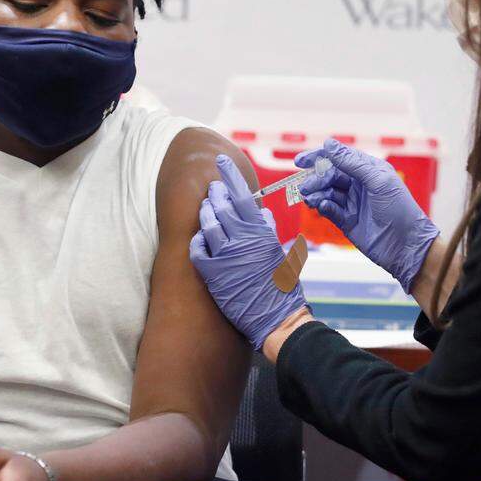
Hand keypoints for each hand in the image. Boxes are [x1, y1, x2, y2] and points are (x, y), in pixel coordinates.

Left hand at [190, 155, 310, 348]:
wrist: (277, 317)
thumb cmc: (283, 286)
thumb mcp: (280, 251)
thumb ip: (268, 229)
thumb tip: (261, 212)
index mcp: (261, 232)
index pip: (242, 195)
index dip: (230, 177)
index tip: (220, 163)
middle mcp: (242, 240)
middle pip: (221, 207)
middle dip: (214, 194)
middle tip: (212, 188)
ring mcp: (226, 256)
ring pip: (207, 225)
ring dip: (205, 214)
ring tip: (205, 208)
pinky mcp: (214, 274)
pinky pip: (197, 251)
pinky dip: (196, 242)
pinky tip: (199, 239)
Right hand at [297, 138, 439, 291]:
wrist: (406, 246)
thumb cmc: (399, 209)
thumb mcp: (377, 181)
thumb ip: (352, 163)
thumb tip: (329, 143)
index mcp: (369, 170)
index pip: (340, 157)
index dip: (320, 156)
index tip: (300, 161)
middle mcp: (359, 184)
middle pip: (330, 175)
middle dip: (316, 179)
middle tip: (305, 186)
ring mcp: (352, 202)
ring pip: (327, 192)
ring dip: (316, 193)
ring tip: (309, 198)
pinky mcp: (346, 220)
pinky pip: (329, 210)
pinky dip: (323, 206)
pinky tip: (320, 207)